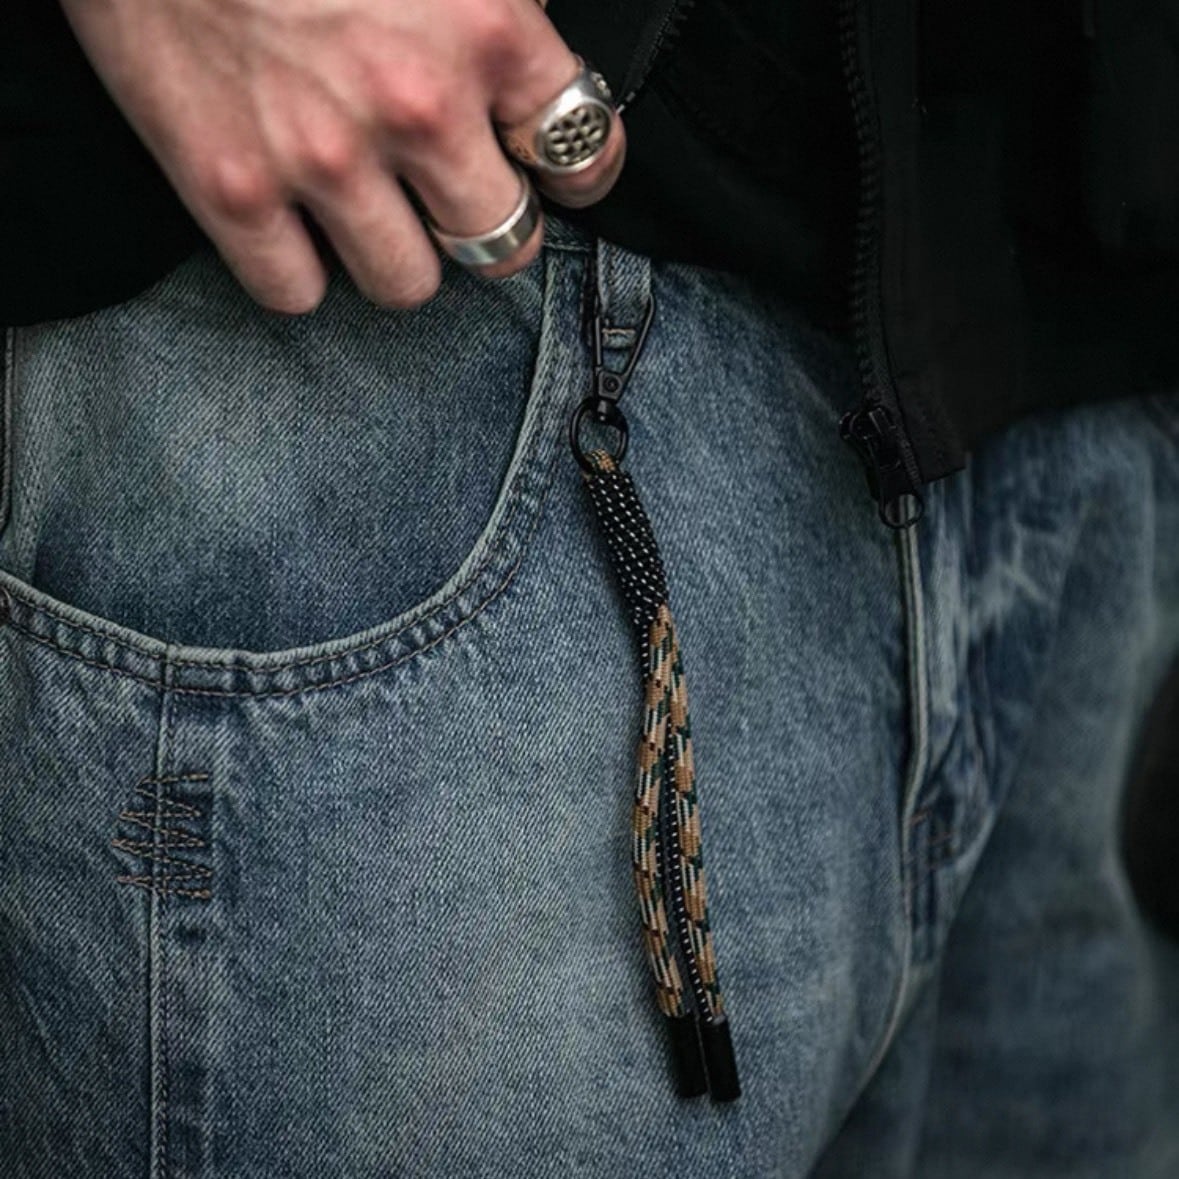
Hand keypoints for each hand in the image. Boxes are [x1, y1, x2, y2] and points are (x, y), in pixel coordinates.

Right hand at [58, 0, 625, 311]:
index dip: (570, 176)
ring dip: (396, 256)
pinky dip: (296, 269)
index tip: (549, 178)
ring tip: (369, 211)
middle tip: (452, 199)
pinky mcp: (230, 189)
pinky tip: (291, 224)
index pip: (579, 152)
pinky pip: (294, 294)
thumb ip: (498, 2)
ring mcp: (322, 157)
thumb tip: (531, 57)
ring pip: (407, 286)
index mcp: (485, 26)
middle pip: (501, 242)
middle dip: (485, 226)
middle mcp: (416, 105)